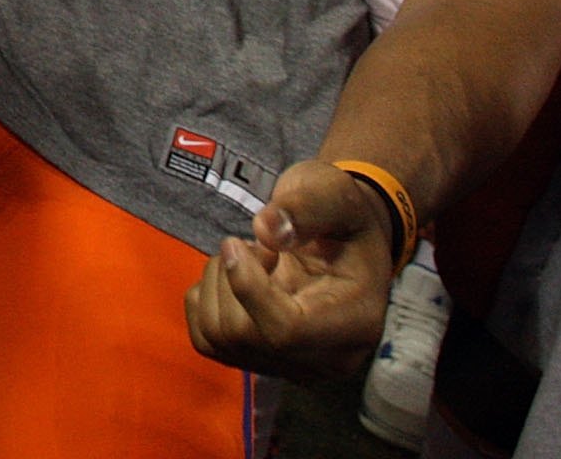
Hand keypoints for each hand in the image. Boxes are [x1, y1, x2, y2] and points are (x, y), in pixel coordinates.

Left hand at [185, 159, 398, 382]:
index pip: (285, 330)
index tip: (237, 242)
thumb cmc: (340, 214)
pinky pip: (205, 338)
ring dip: (218, 285)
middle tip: (260, 246)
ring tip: (256, 258)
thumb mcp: (334, 192)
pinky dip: (207, 299)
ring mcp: (291, 366)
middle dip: (231, 277)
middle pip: (242, 335)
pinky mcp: (259, 361)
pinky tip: (239, 277)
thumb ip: (307, 207)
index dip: (247, 286)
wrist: (342, 238)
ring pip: (218, 338)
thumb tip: (265, 231)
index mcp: (356, 321)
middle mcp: (326, 359)